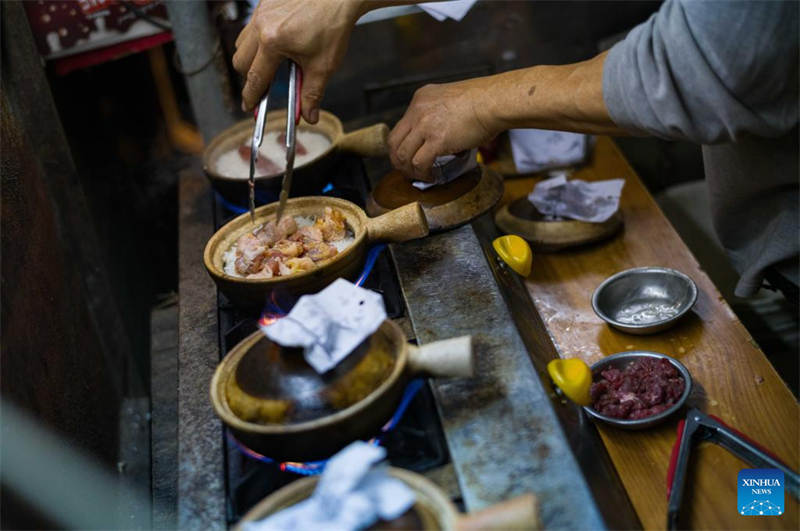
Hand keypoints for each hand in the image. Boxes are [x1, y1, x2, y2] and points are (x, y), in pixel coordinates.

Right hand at [233, 0, 364, 120]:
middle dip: (249, 77)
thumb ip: (312, 94)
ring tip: (272, 63)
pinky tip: (277, 42)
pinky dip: (258, 39)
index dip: (251, 96)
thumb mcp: (323, 66)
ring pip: (242, 42)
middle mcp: (261, 25)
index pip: (254, 78)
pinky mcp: (265, 2)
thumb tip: (308, 116)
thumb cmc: (333, 25)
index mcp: (272, 42)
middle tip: (263, 86)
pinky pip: (251, 26)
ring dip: (251, 57)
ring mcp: (261, 12)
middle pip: (240, 61)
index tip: (249, 107)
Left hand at [388, 78, 499, 181]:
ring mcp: (424, 125)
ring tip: (421, 177)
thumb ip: (441, 116)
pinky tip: (432, 177)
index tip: (411, 156)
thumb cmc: (484, 102)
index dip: (404, 145)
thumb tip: (444, 140)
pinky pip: (419, 163)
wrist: (494, 101)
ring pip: (403, 155)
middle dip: (398, 160)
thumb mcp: (451, 101)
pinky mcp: (436, 140)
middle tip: (408, 171)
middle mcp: (418, 110)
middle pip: (394, 141)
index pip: (402, 126)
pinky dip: (423, 174)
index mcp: (421, 98)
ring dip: (409, 170)